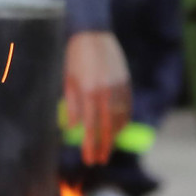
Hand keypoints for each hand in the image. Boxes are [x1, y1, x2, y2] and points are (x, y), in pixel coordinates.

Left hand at [63, 30, 130, 164]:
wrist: (93, 34)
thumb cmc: (75, 58)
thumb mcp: (68, 81)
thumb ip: (71, 106)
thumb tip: (72, 129)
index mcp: (88, 92)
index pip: (90, 127)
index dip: (90, 146)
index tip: (89, 160)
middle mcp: (105, 92)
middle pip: (107, 127)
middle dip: (103, 147)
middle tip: (99, 161)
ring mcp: (118, 87)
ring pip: (119, 119)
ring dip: (114, 137)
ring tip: (107, 149)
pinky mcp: (126, 83)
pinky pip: (127, 108)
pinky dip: (123, 122)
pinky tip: (118, 131)